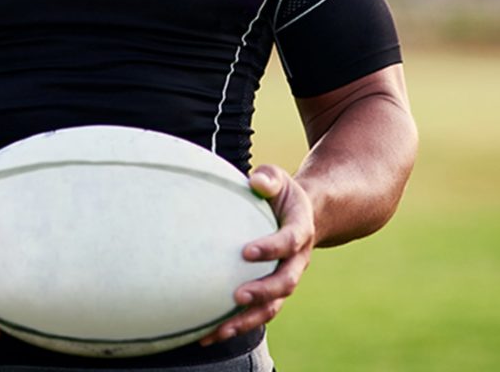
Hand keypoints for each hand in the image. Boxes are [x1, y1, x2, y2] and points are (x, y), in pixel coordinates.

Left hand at [200, 164, 314, 345]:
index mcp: (300, 229)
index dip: (271, 248)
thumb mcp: (279, 179)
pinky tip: (210, 333)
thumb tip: (256, 180)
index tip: (246, 251)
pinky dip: (237, 325)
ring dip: (247, 319)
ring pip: (272, 306)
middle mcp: (297, 260)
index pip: (290, 241)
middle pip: (285, 282)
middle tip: (238, 295)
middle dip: (262, 291)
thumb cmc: (281, 193)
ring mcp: (285, 278)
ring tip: (220, 330)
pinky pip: (258, 312)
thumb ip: (269, 178)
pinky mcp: (272, 291)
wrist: (301, 215)